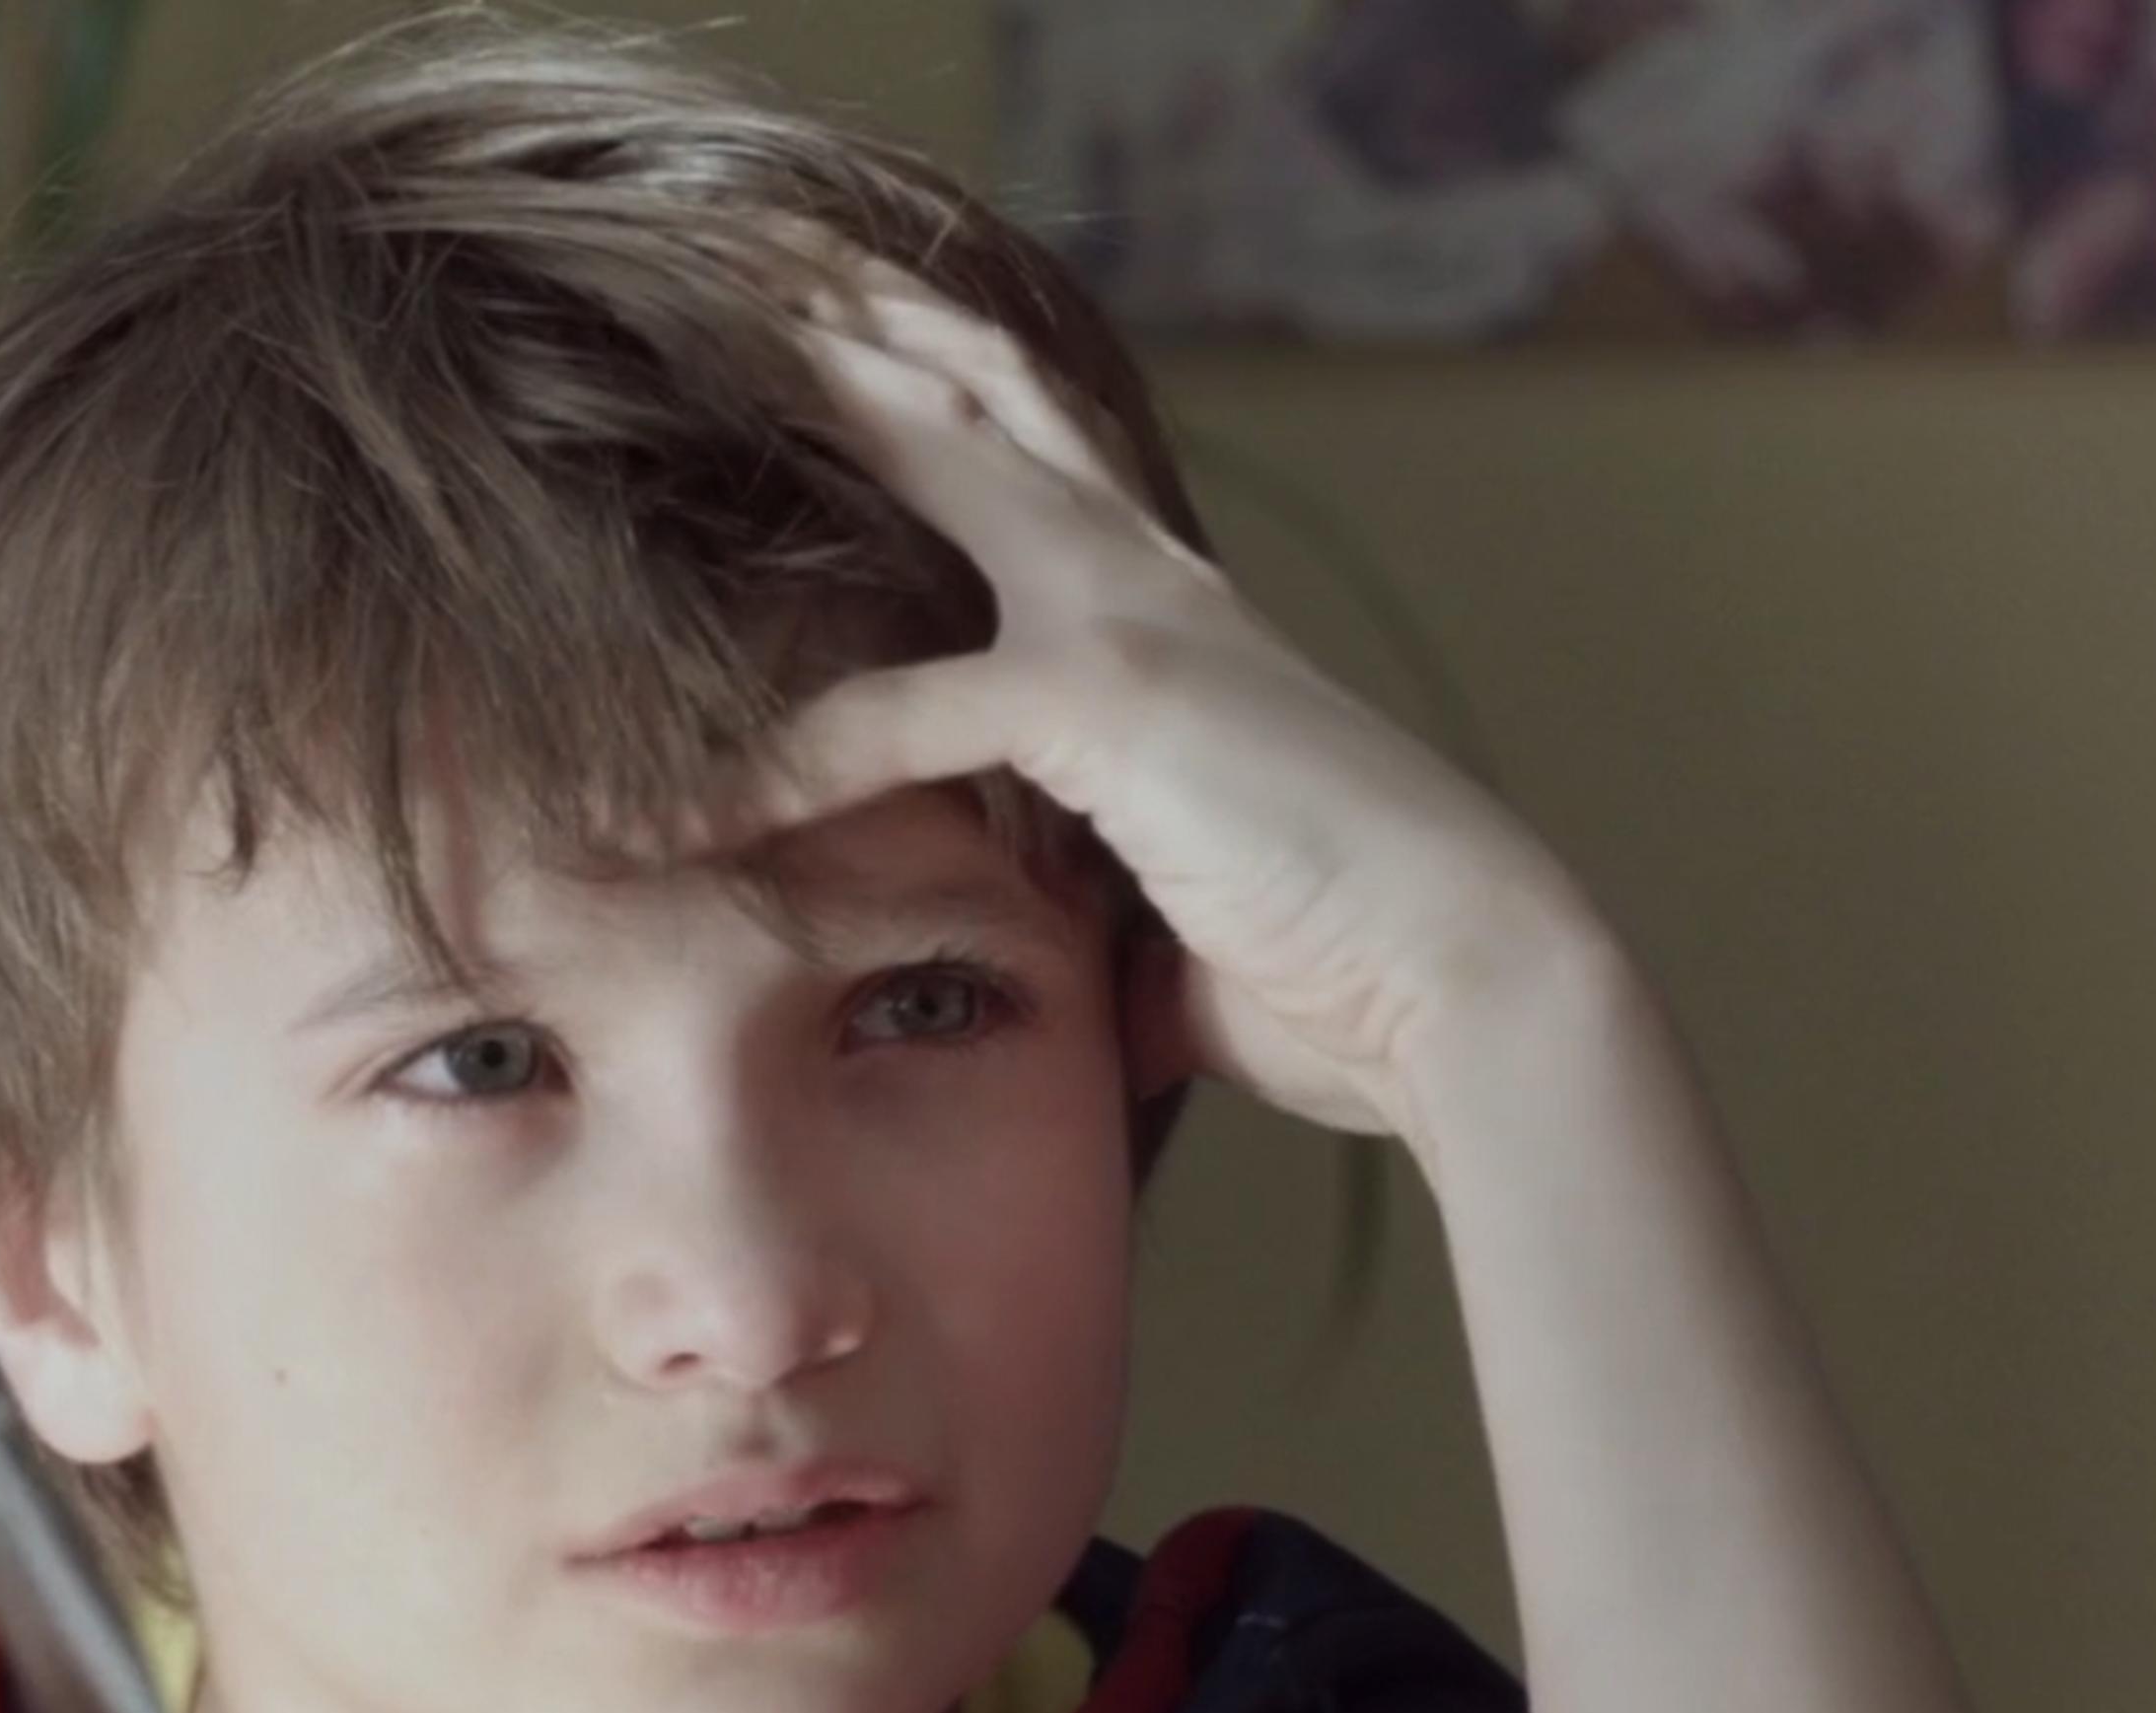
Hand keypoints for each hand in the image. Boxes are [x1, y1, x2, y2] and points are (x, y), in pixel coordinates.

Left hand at [749, 254, 1612, 1144]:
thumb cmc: (1341, 975)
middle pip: (997, 403)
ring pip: (955, 469)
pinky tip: (686, 810)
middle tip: (770, 279)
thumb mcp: (1179, 924)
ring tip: (730, 357)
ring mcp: (1137, 623)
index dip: (955, 396)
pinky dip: (784, 767)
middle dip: (884, 333)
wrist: (1469, 989)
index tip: (859, 356)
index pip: (1049, 468)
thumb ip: (1094, 911)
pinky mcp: (1107, 697)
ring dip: (840, 407)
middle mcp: (1158, 587)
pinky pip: (898, 717)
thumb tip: (1044, 990)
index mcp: (1183, 619)